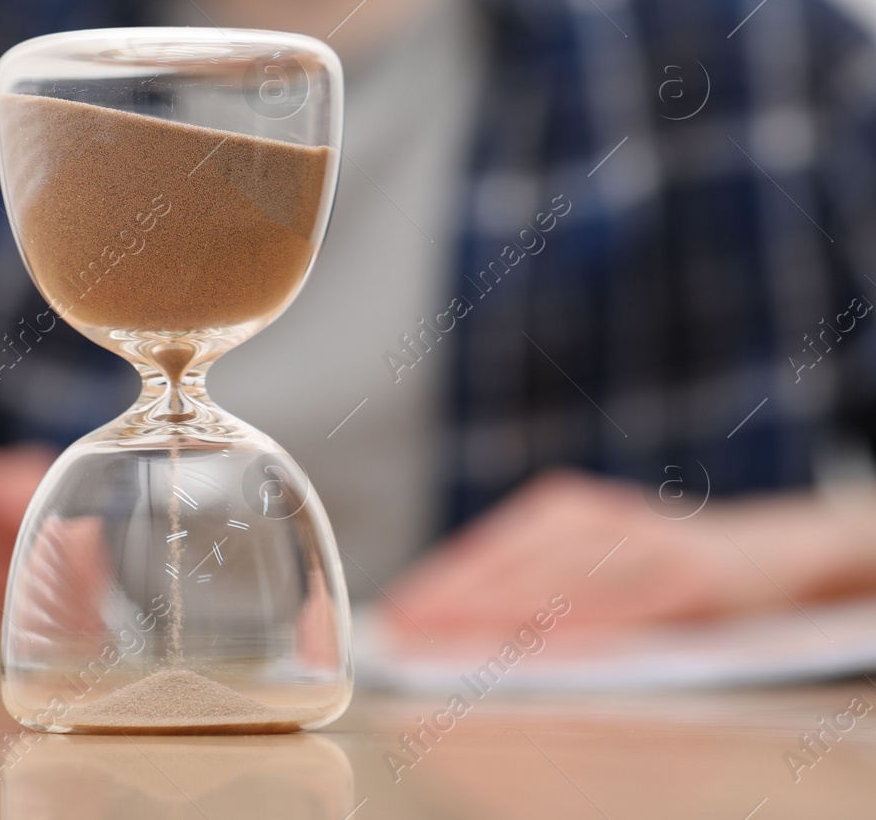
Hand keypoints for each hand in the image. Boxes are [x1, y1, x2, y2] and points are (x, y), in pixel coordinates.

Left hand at [384, 471, 875, 640]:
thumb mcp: (585, 556)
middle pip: (511, 567)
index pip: (482, 552)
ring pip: (559, 584)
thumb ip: (525, 579)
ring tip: (455, 642)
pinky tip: (548, 645)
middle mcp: (592, 517)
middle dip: (453, 604)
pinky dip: (584, 626)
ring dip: (501, 616)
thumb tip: (440, 618)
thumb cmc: (652, 564)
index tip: (392, 618)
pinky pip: (626, 607)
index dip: (435, 586)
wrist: (766, 552)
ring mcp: (642, 542)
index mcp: (558, 510)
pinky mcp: (690, 574)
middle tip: (407, 635)